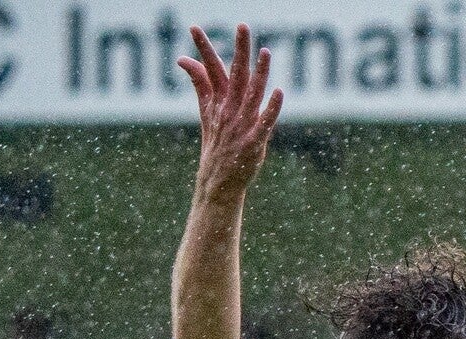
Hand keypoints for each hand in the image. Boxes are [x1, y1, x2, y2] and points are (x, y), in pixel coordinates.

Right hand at [180, 25, 283, 206]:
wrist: (218, 184)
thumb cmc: (217, 146)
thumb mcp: (206, 113)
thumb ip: (201, 85)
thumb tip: (185, 60)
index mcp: (218, 102)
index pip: (210, 69)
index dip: (203, 48)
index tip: (194, 27)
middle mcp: (229, 111)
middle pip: (235, 75)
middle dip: (239, 50)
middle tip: (243, 26)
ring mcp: (242, 127)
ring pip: (252, 94)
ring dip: (259, 73)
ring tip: (266, 52)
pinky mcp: (254, 143)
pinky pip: (265, 123)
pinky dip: (272, 108)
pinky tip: (279, 92)